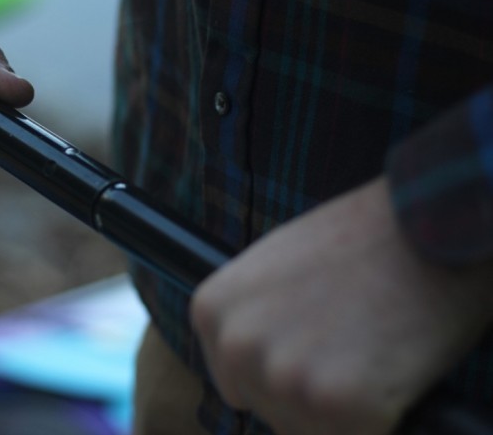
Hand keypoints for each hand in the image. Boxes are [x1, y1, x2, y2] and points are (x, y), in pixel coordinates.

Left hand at [191, 177, 492, 434]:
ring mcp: (286, 376)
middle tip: (346, 343)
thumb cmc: (354, 239)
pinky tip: (389, 364)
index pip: (233, 381)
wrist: (423, 222)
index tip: (308, 345)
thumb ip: (249, 319)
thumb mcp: (270, 267)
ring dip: (338, 407)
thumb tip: (245, 367)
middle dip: (305, 390)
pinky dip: (378, 415)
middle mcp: (238, 345)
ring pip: (307, 428)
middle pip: (268, 407)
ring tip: (366, 347)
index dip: (277, 370)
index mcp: (213, 311)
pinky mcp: (341, 403)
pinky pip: (356, 434)